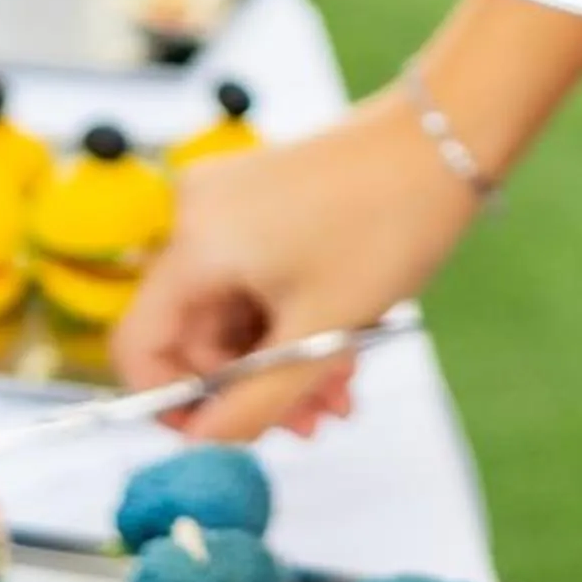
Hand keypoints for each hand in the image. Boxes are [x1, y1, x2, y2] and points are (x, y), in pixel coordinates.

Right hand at [113, 92, 479, 442]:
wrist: (443, 135)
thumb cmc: (387, 223)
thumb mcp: (324, 332)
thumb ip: (257, 402)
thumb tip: (204, 446)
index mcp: (196, 244)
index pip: (137, 346)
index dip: (172, 403)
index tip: (225, 433)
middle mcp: (196, 215)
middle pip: (193, 331)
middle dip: (248, 385)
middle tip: (312, 421)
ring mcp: (228, 201)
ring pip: (232, 309)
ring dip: (278, 358)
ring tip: (340, 390)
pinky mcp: (258, 196)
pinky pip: (253, 275)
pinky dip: (288, 316)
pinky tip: (339, 346)